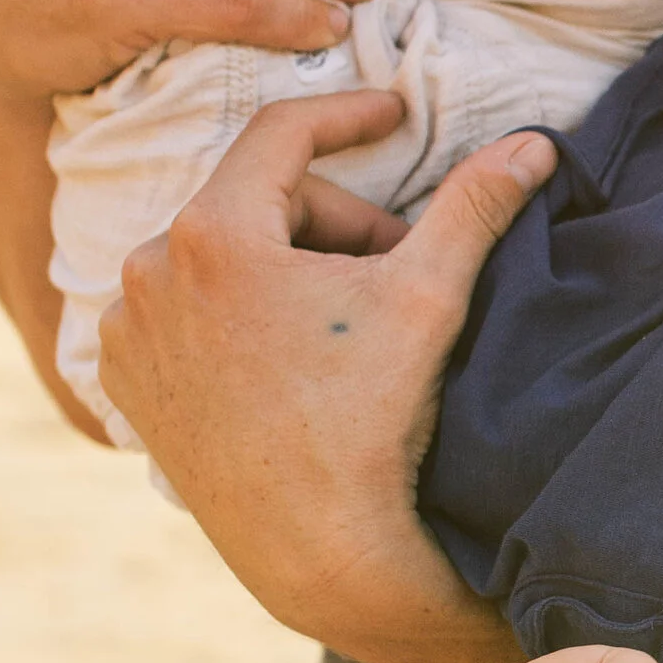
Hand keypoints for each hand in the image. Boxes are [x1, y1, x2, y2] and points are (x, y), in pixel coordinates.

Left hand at [98, 89, 550, 662]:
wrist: (317, 548)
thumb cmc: (373, 421)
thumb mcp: (430, 297)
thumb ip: (474, 206)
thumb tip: (534, 144)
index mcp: (212, 233)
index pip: (282, 134)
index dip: (348, 114)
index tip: (393, 113)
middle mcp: (149, 272)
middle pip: (258, 204)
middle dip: (332, 226)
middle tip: (393, 273)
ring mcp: (130, 333)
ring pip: (221, 260)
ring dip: (284, 271)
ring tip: (343, 326)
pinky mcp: (128, 384)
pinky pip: (185, 317)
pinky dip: (236, 320)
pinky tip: (288, 362)